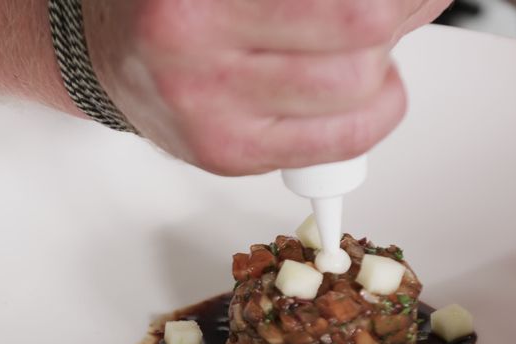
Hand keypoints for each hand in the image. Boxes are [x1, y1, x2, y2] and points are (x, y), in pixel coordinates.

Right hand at [84, 0, 450, 175]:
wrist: (113, 54)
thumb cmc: (177, 5)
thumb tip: (402, 2)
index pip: (348, 5)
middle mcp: (194, 49)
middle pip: (361, 36)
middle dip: (395, 18)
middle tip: (393, 10)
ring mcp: (210, 112)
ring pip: (355, 93)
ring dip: (383, 68)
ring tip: (365, 50)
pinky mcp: (224, 156)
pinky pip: (336, 144)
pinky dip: (370, 116)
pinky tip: (357, 94)